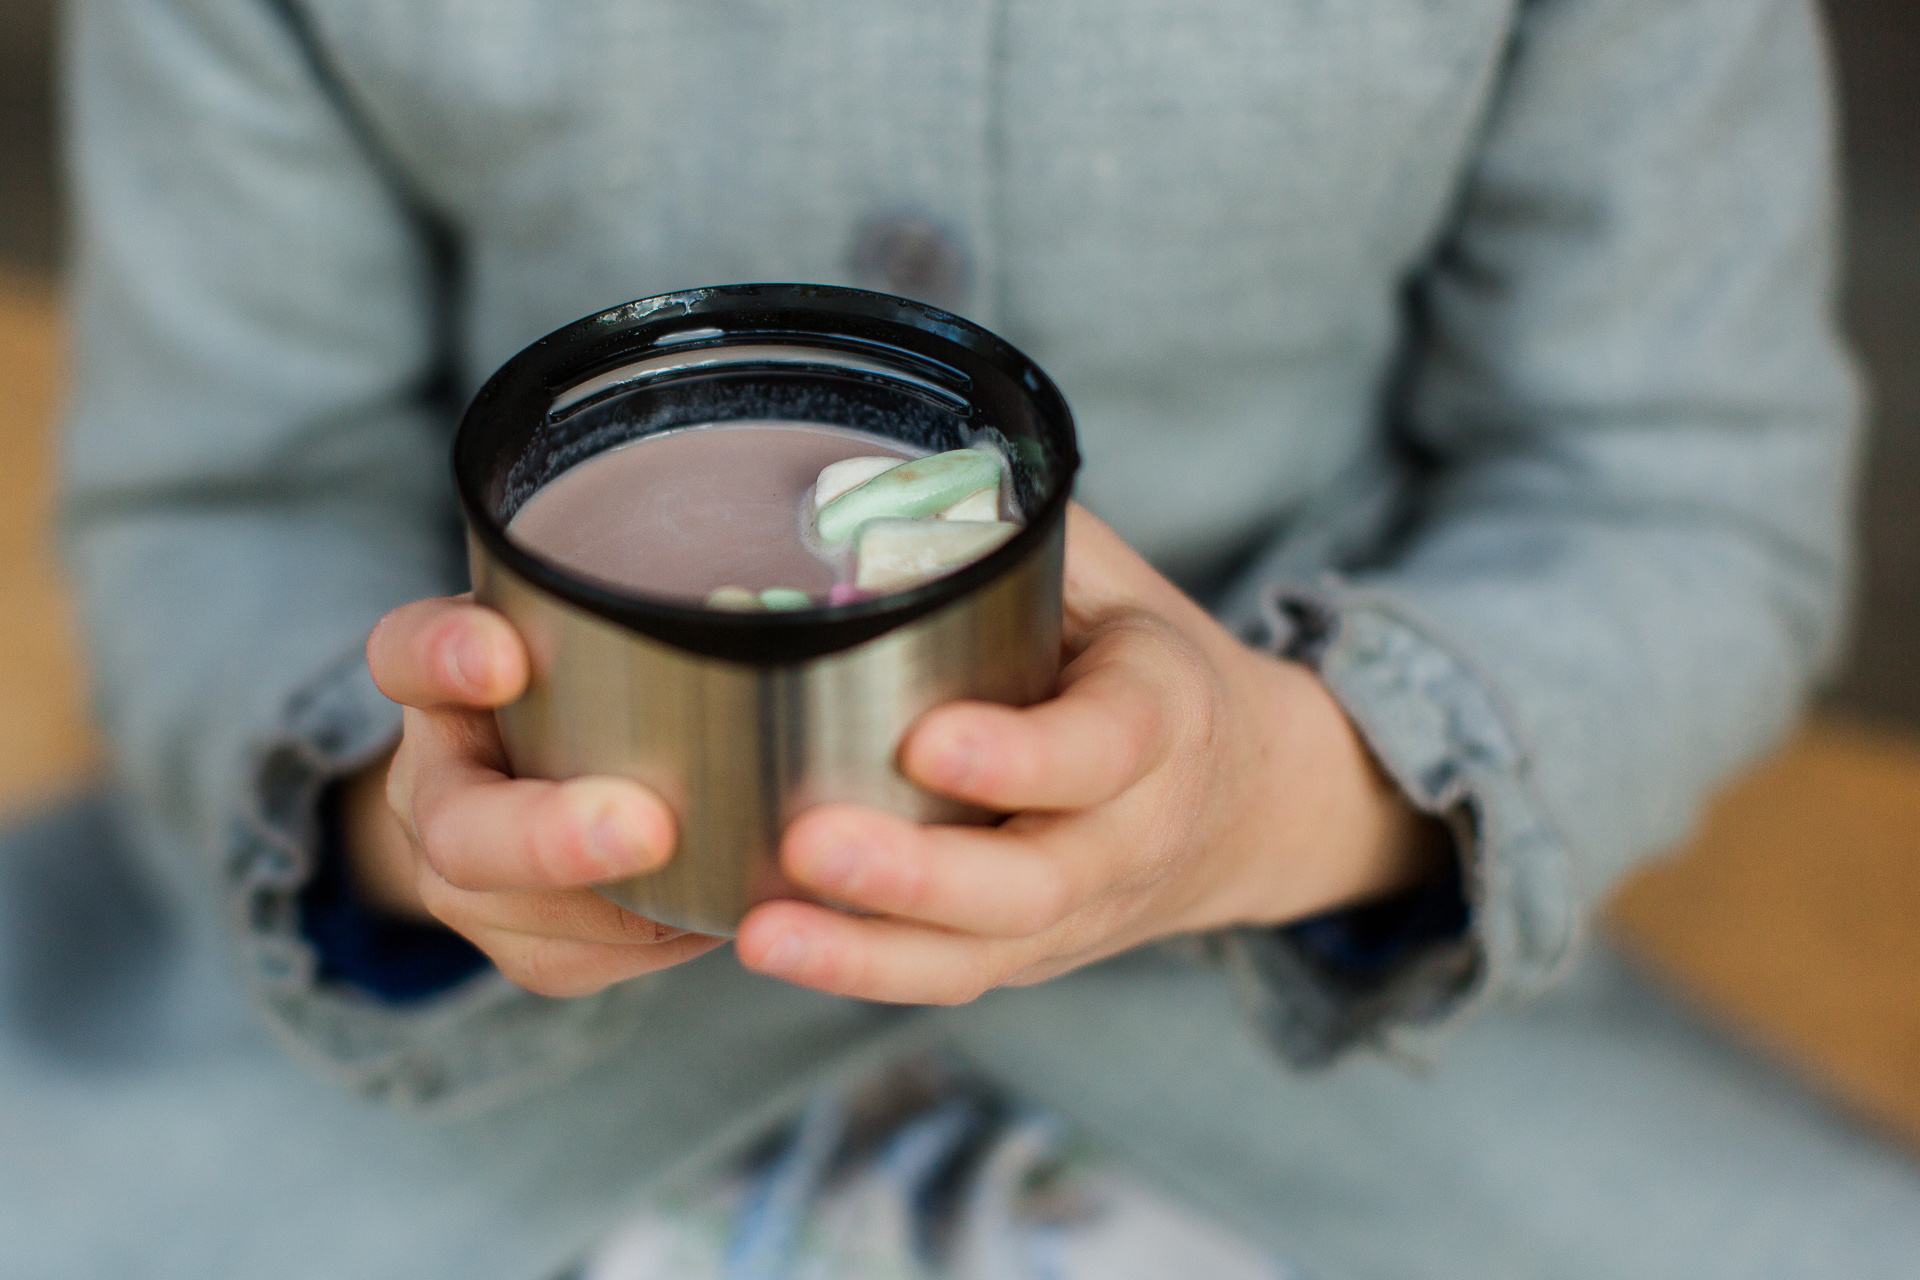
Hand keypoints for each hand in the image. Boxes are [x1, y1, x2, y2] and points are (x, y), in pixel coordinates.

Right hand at [351, 596, 721, 995]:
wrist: (553, 780)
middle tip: (648, 826)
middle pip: (459, 826)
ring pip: (518, 915)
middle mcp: (435, 784)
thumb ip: (646, 623)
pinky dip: (655, 944)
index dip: (445, 657)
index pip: (408, 654)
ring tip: (720, 884)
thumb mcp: (603, 634)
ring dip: (621, 911)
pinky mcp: (514, 944)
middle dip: (549, 836)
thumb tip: (756, 613)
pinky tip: (724, 913)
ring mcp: (459, 878)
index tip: (505, 658)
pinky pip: (571, 961)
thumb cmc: (607, 682)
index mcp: (443, 685)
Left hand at [734, 505, 1445, 1003]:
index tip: (925, 740)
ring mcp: (1084, 910)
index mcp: (1163, 716)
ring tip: (765, 930)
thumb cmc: (1148, 661)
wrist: (1248, 798)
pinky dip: (862, 973)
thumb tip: (865, 475)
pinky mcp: (1034, 952)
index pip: (1105, 748)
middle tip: (810, 842)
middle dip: (919, 875)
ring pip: (985, 953)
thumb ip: (1015, 534)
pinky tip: (772, 945)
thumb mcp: (1113, 579)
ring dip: (868, 954)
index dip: (1020, 757)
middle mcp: (1132, 831)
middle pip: (1037, 881)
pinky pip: (953, 977)